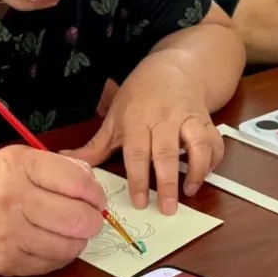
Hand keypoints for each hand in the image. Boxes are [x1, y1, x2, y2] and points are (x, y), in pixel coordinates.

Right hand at [0, 146, 105, 275]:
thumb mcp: (16, 158)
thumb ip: (57, 166)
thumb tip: (92, 181)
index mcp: (20, 167)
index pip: (77, 182)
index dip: (96, 193)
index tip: (96, 197)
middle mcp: (15, 200)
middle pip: (78, 218)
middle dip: (93, 219)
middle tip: (89, 217)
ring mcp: (10, 235)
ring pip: (70, 246)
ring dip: (79, 240)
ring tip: (70, 231)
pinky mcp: (7, 263)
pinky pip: (52, 264)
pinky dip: (61, 255)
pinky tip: (53, 243)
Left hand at [63, 55, 222, 214]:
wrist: (173, 68)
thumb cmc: (139, 96)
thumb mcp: (114, 117)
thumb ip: (94, 145)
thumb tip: (63, 160)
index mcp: (137, 119)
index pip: (137, 152)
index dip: (138, 178)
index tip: (138, 201)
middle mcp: (164, 118)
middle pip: (166, 152)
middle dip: (167, 182)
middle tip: (167, 208)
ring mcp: (187, 118)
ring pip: (197, 144)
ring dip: (197, 170)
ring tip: (190, 192)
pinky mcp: (205, 119)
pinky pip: (215, 141)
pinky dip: (213, 160)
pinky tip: (204, 175)